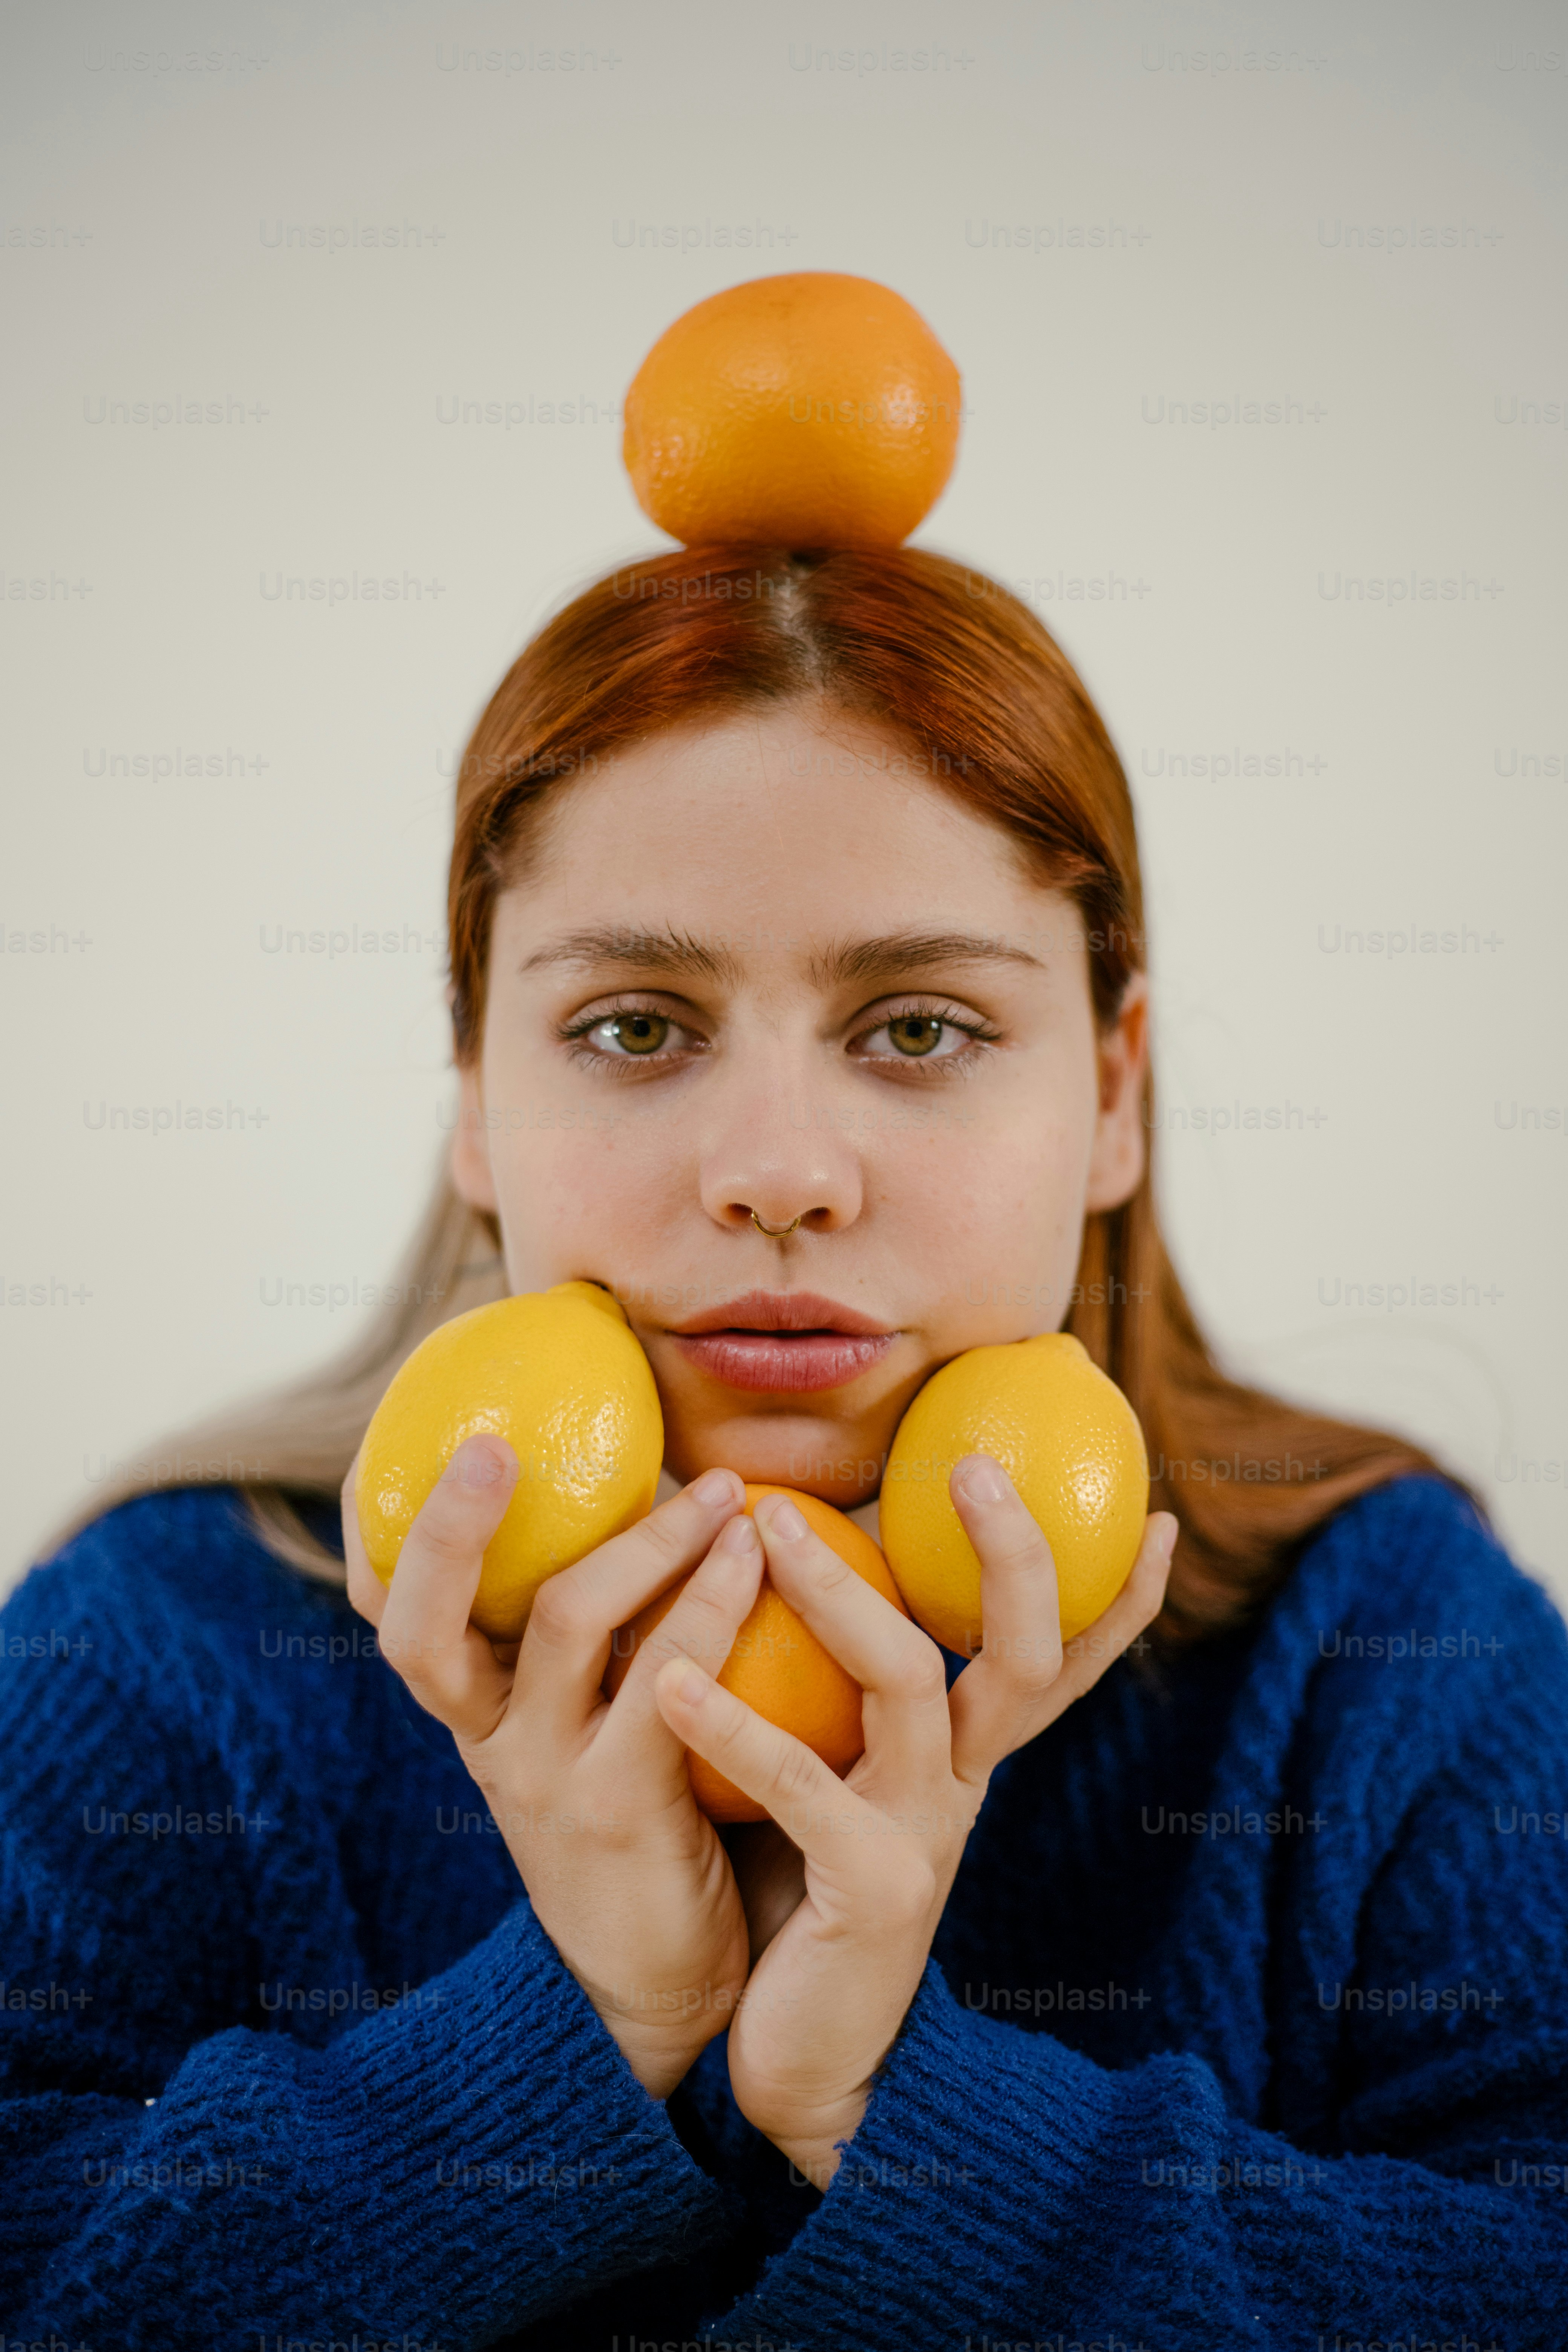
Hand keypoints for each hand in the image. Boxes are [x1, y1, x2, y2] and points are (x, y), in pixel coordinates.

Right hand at [342, 1436, 768, 2097]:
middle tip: (497, 1442)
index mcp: (474, 1708)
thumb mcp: (587, 1727)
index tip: (415, 1432)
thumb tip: (644, 1488)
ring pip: (562, 1621)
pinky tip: (752, 1564)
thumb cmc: (639, 1819)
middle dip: (450, 1524)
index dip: (384, 1525)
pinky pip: (661, 1684)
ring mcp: (543, 1775)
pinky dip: (709, 1611)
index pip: (390, 1608)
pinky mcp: (617, 1809)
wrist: (655, 1991)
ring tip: (718, 1490)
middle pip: (424, 1618)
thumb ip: (598, 1637)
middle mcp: (487, 1736)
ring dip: (645, 1540)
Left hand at [653, 1459, 1177, 2183]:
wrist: (806, 2067)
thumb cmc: (809, 1898)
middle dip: (1012, 1554)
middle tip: (974, 1465)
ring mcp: (923, 1836)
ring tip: (772, 1523)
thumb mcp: (853, 1784)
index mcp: (967, 1759)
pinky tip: (669, 1677)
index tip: (1160, 1513)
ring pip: (908, 1683)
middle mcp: (963, 1785)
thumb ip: (852, 1703)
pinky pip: (798, 1785)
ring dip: (840, 1591)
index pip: (1063, 1662)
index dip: (1119, 1595)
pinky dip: (731, 1724)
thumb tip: (821, 1573)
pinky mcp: (866, 1889)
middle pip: (1019, 1653)